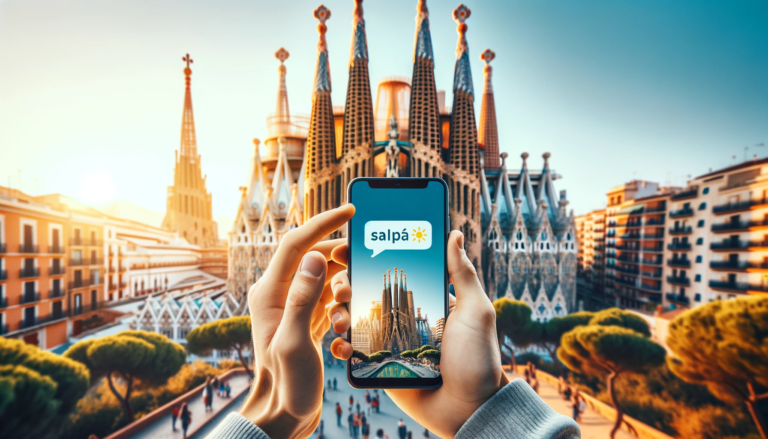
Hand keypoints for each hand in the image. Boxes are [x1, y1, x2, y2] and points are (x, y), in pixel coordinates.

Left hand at [239, 204, 354, 438]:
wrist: (284, 414)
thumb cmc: (286, 383)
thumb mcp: (294, 342)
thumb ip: (302, 299)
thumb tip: (312, 257)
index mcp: (270, 292)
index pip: (296, 242)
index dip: (324, 222)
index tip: (351, 210)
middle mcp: (279, 293)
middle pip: (315, 256)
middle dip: (341, 261)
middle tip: (360, 273)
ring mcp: (294, 305)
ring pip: (326, 277)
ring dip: (344, 288)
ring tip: (347, 315)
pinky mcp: (307, 318)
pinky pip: (330, 297)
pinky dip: (343, 305)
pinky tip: (345, 326)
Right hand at [328, 230, 508, 438]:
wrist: (469, 410)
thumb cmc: (478, 360)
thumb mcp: (475, 311)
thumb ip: (462, 274)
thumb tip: (453, 234)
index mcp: (423, 299)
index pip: (390, 272)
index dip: (365, 257)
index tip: (346, 246)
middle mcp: (401, 317)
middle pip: (363, 291)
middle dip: (344, 283)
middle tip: (341, 286)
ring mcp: (388, 341)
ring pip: (352, 319)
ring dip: (337, 312)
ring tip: (338, 315)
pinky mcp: (378, 366)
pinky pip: (353, 352)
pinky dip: (341, 346)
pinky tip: (340, 343)